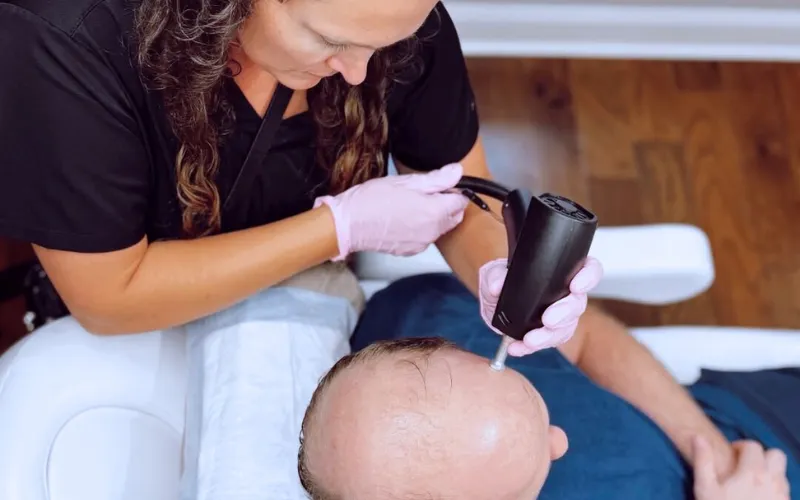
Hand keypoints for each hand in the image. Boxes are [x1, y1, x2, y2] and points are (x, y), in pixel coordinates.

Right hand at [314, 163, 468, 259]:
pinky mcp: (411, 251)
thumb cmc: (373, 200)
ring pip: (440, 228)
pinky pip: (426, 238)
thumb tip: (457, 171)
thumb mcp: (406, 182)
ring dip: (434, 217)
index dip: (453, 191)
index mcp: (434, 212)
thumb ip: (436, 179)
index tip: (440, 185)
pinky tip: (403, 219)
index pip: (461, 202)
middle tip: (425, 194)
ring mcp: (422, 243)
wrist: (349, 224)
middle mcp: (432, 231)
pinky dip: (421, 229)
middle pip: (454, 217)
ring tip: (411, 206)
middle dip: (447, 205)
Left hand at [478, 256, 602, 355]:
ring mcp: (561, 316)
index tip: (575, 286)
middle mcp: (567, 294)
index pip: (589, 269)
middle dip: (564, 313)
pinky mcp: (549, 334)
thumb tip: (497, 286)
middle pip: (578, 304)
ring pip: (566, 328)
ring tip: (529, 340)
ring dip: (548, 336)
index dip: (588, 277)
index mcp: (561, 273)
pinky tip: (516, 347)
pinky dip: (530, 348)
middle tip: (548, 320)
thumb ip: (494, 276)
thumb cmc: (501, 280)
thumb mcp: (493, 273)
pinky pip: (546, 343)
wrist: (494, 302)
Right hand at [692, 436, 789, 499]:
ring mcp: (782, 498)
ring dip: (769, 472)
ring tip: (752, 484)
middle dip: (762, 456)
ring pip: (782, 474)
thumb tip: (698, 436)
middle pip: (776, 455)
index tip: (731, 455)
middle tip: (745, 466)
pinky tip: (759, 499)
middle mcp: (773, 482)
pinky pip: (784, 492)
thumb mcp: (705, 489)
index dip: (741, 446)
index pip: (753, 446)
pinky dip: (774, 489)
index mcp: (752, 473)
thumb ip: (703, 460)